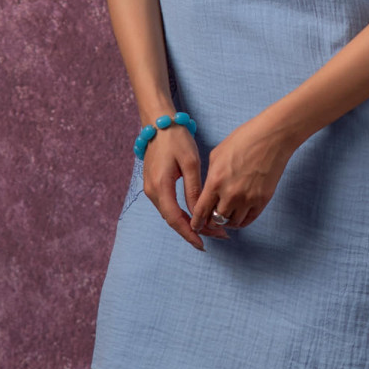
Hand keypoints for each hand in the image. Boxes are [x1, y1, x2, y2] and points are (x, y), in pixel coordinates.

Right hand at [141, 122, 216, 250]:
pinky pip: (168, 206)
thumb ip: (194, 189)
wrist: (158, 124)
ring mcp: (151, 188)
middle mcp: (152, 191)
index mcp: (161, 186)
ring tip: (211, 228)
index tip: (204, 244)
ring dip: (188, 224)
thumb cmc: (176, 139)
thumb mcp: (190, 162)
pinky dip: (181, 214)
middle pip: (172, 220)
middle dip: (193, 231)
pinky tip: (196, 216)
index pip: (174, 219)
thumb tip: (198, 212)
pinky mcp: (154, 184)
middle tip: (217, 235)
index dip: (189, 234)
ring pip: (170, 214)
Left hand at [189, 114, 296, 236]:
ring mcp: (248, 199)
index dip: (196, 222)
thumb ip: (210, 177)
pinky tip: (238, 215)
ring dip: (227, 221)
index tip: (195, 226)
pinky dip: (241, 220)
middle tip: (210, 220)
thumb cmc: (244, 140)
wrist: (272, 137)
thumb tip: (208, 193)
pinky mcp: (262, 200)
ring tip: (225, 215)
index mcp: (215, 182)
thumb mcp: (217, 155)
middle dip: (210, 222)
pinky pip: (248, 220)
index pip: (200, 212)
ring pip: (232, 223)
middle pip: (215, 220)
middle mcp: (230, 194)